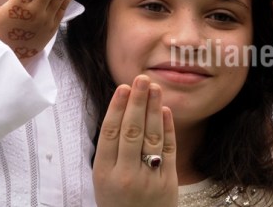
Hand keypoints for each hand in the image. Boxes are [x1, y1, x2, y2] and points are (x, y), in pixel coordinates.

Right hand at [93, 75, 177, 206]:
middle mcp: (126, 175)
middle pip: (131, 131)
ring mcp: (149, 179)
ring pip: (151, 137)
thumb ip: (110, 151)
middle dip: (136, 102)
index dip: (117, 108)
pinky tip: (165, 110)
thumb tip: (121, 111)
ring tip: (154, 88)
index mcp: (104, 174)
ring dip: (153, 109)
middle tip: (141, 79)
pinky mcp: (167, 182)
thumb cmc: (117, 202)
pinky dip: (167, 128)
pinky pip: (168, 149)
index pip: (110, 134)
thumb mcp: (104, 180)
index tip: (123, 87)